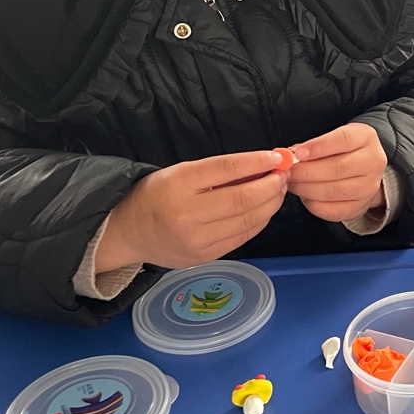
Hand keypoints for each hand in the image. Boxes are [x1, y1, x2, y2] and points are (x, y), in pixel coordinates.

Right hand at [95, 151, 288, 272]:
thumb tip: (263, 164)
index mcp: (179, 184)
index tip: (277, 156)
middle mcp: (188, 214)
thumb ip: (219, 171)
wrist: (129, 233)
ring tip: (278, 190)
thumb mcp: (181, 173)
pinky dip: (260, 221)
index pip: (227, 168)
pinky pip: (243, 237)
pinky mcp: (206, 256)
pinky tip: (265, 210)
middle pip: (243, 198)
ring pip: (248, 220)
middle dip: (272, 185)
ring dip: (271, 203)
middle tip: (284, 174)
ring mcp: (197, 239)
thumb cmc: (157, 195)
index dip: (258, 161)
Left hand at [289, 123, 387, 222]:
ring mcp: (369, 187)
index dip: (318, 147)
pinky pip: (332, 210)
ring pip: (333, 191)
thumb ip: (314, 145)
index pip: (342, 140)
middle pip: (337, 168)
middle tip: (288, 172)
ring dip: (306, 188)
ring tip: (292, 183)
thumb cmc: (343, 151)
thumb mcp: (334, 138)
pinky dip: (313, 204)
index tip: (297, 154)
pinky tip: (304, 196)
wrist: (364, 170)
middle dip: (306, 171)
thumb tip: (291, 156)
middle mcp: (373, 162)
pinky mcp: (360, 206)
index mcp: (366, 138)